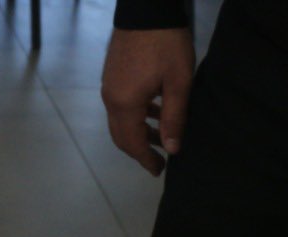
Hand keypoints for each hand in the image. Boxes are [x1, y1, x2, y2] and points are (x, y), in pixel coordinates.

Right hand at [101, 27, 193, 176]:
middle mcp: (111, 100)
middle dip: (140, 150)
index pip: (133, 143)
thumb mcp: (178, 82)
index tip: (160, 170)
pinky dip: (135, 116)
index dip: (146, 160)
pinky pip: (120, 106)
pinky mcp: (111, 76)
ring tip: (161, 135)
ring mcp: (108, 87)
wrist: (146, 8)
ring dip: (139, 132)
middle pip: (121, 136)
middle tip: (159, 159)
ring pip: (120, 121)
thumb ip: (174, 118)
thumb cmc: (166, 44)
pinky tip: (153, 110)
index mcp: (126, 105)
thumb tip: (172, 149)